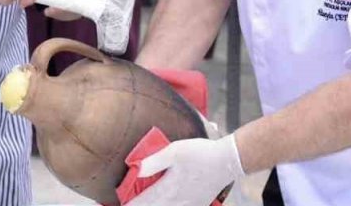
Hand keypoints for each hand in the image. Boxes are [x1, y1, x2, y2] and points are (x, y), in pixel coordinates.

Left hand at [37, 0, 93, 20]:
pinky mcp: (83, 1)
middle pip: (83, 2)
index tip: (54, 9)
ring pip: (80, 10)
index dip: (70, 1)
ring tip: (49, 11)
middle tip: (48, 11)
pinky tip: (53, 12)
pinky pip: (77, 13)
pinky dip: (65, 15)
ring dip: (64, 14)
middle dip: (65, 10)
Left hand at [130, 135, 244, 205]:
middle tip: (129, 205)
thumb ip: (154, 161)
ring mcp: (188, 205)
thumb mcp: (175, 151)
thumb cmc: (201, 153)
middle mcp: (177, 202)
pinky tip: (166, 202)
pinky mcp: (197, 204)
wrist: (228, 161)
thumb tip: (136, 169)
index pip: (143, 203)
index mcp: (169, 189)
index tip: (122, 204)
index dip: (130, 205)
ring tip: (143, 204)